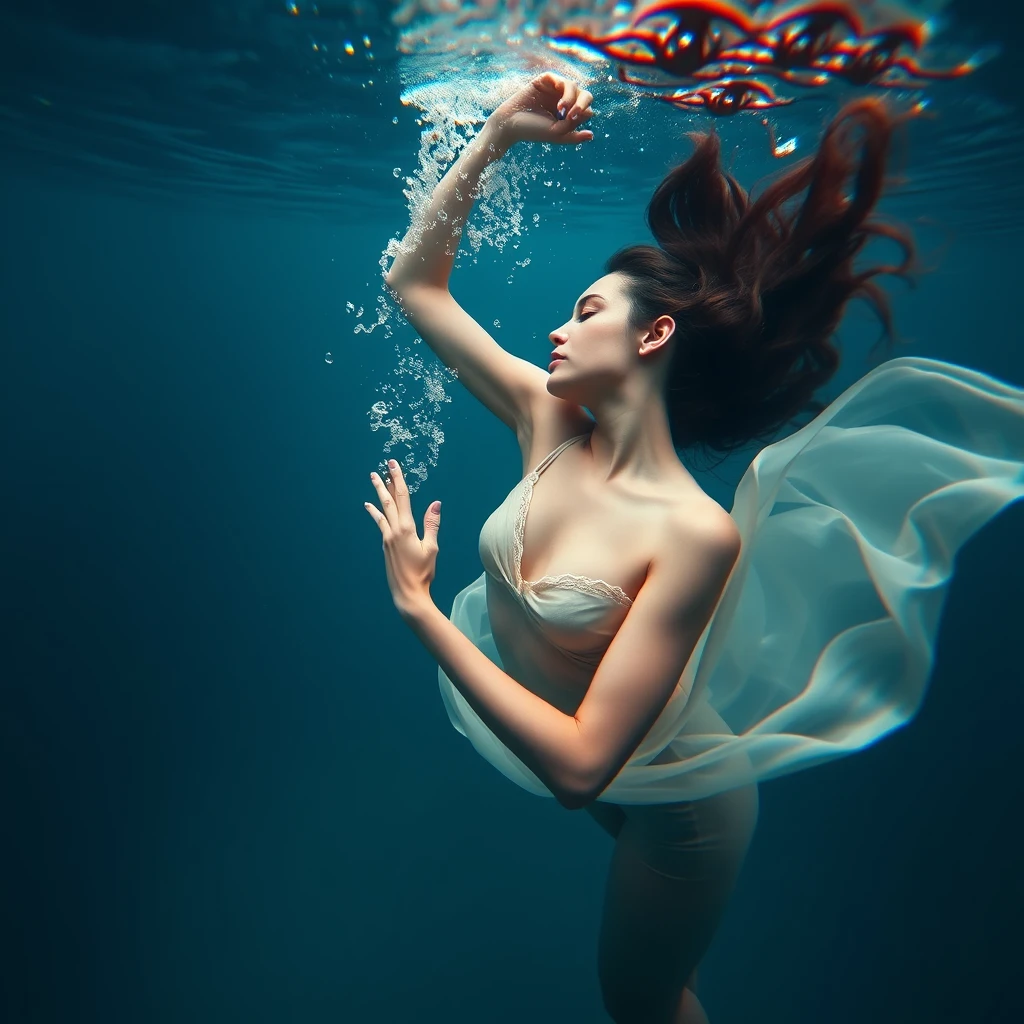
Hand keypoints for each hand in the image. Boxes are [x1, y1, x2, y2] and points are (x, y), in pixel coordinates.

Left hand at [364, 460, 441, 618]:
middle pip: (389, 501)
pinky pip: (380, 523)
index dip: (398, 479)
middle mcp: (393, 530)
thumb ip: (431, 525)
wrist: (407, 592)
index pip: (402, 498)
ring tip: (375, 480)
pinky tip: (371, 507)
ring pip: (382, 510)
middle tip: (381, 467)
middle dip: (385, 482)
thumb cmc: (423, 572)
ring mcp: (387, 537)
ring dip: (379, 494)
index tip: (393, 465)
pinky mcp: (385, 545)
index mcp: (406, 528)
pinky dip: (376, 512)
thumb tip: (435, 503)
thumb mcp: (431, 548)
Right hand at [488, 72, 594, 146]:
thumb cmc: (533, 131)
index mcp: (569, 113)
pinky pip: (557, 78)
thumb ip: (574, 135)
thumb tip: (591, 135)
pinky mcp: (544, 80)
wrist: (511, 123)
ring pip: (573, 86)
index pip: (587, 109)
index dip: (583, 113)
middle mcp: (564, 99)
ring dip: (570, 98)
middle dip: (583, 102)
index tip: (570, 120)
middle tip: (573, 113)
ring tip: (560, 109)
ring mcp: (555, 89)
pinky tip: (554, 92)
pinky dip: (559, 84)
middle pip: (586, 94)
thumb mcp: (557, 135)